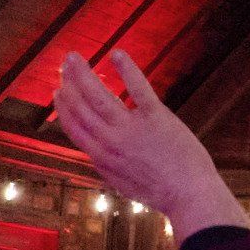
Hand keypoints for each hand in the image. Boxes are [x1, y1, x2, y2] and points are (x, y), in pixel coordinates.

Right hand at [53, 51, 247, 239]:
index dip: (63, 107)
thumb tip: (92, 153)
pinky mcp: (157, 118)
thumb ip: (106, 166)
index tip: (58, 91)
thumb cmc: (162, 192)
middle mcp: (111, 141)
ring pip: (99, 95)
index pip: (73, 127)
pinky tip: (117, 54)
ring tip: (74, 57)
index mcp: (102, 157)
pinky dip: (126, 69)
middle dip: (69, 83)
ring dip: (83, 74)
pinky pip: (138, 88)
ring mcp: (132, 128)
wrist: (191, 196)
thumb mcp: (123, 184)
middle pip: (82, 107)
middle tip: (64, 64)